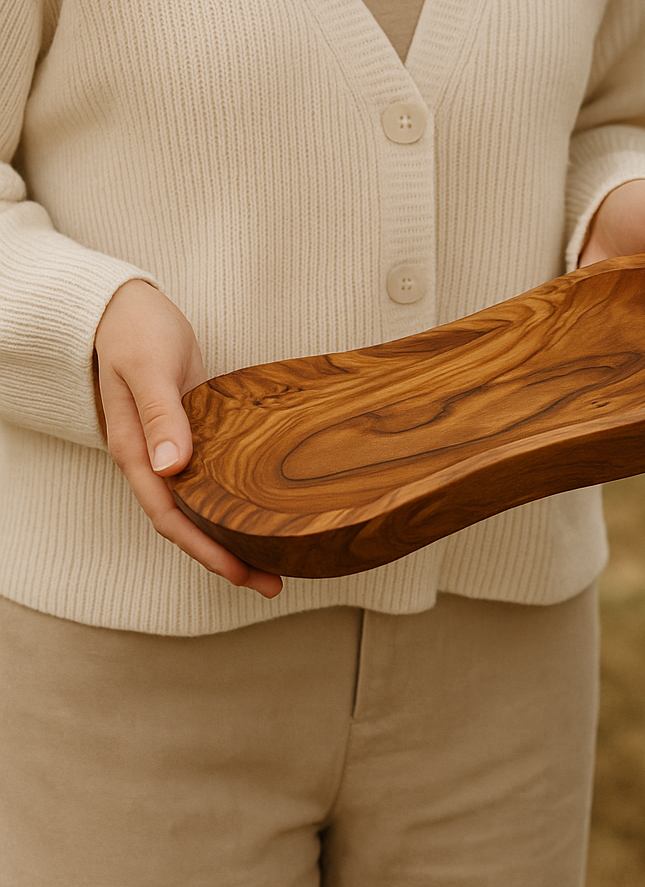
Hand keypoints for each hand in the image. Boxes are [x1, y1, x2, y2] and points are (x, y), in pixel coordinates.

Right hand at [93, 279, 282, 597]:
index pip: (168, 516)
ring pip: (200, 504)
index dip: (204, 548)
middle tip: (272, 580)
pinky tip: (261, 504)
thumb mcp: (148, 367)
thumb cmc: (134, 331)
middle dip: (225, 555)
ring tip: (275, 554)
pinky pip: (210, 476)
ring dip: (232, 531)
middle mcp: (151, 459)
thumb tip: (170, 467)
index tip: (239, 572)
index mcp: (135, 451)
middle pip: (187, 522)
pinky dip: (232, 496)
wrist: (127, 305)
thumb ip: (160, 414)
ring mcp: (170, 447)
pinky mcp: (190, 431)